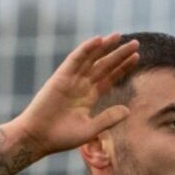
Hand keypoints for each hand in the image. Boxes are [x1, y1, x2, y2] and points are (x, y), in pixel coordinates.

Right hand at [10, 35, 142, 156]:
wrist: (38, 138)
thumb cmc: (61, 137)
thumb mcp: (90, 129)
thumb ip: (109, 119)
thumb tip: (128, 110)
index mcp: (89, 97)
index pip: (109, 78)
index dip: (122, 67)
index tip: (136, 57)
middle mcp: (81, 85)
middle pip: (104, 65)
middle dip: (119, 54)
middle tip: (135, 43)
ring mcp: (71, 80)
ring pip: (91, 59)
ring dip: (105, 47)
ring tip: (119, 36)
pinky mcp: (60, 77)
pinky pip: (75, 59)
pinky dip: (86, 49)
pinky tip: (99, 40)